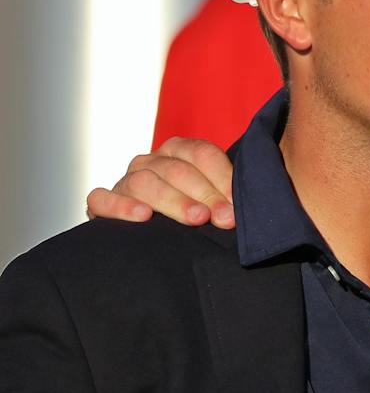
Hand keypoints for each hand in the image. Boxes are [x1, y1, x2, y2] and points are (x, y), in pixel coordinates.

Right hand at [85, 136, 235, 227]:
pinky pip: (102, 198)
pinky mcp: (101, 203)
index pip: (201, 154)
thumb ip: (228, 198)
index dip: (223, 177)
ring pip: (144, 182)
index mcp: (179, 152)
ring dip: (173, 201)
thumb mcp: (214, 201)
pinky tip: (143, 217)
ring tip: (197, 218)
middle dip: (206, 195)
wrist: (155, 240)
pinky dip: (121, 206)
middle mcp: (151, 161)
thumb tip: (245, 210)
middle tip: (225, 218)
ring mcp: (125, 180)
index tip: (239, 203)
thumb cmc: (195, 214)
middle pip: (177, 170)